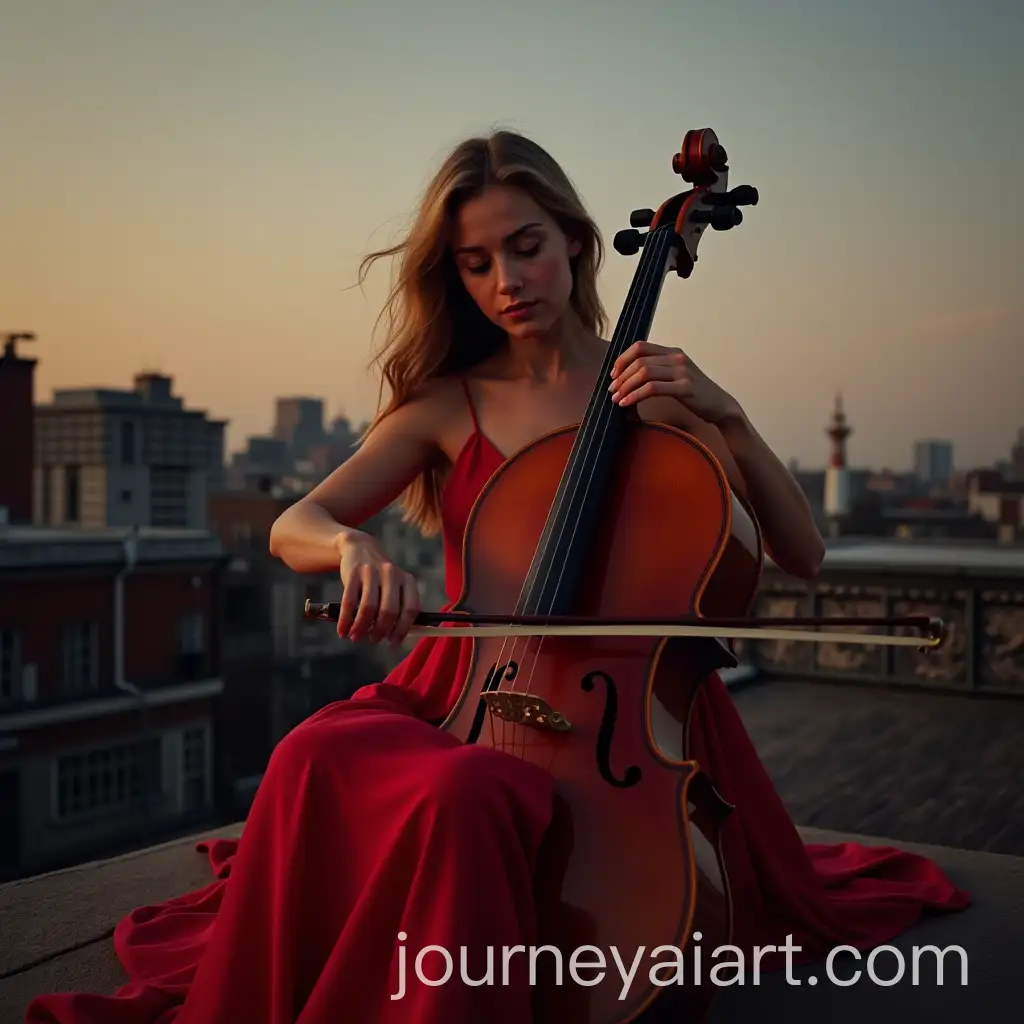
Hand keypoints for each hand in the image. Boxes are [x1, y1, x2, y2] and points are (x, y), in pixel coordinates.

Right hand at [336, 532, 420, 645]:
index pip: (410, 609)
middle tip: (374, 639)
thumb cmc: (381, 576)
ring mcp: (372, 572)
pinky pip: (349, 602)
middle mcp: (392, 574)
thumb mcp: (396, 585)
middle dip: (381, 631)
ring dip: (361, 627)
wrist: (360, 547)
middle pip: (389, 611)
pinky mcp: (353, 573)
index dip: (402, 629)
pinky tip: (342, 630)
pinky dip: (345, 620)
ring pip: (368, 608)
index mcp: (407, 580)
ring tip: (356, 637)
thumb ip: (400, 607)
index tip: (393, 642)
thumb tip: (398, 637)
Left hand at [609, 341, 740, 424]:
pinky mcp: (685, 387)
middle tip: (612, 390)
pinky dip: (636, 395)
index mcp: (673, 352)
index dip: (622, 358)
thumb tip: (628, 378)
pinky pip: (653, 388)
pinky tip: (627, 403)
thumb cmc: (695, 394)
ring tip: (617, 398)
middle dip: (621, 376)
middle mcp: (677, 357)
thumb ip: (657, 371)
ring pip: (644, 373)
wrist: (720, 406)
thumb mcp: (676, 376)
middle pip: (639, 360)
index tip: (613, 374)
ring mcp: (682, 371)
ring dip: (626, 386)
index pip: (640, 346)